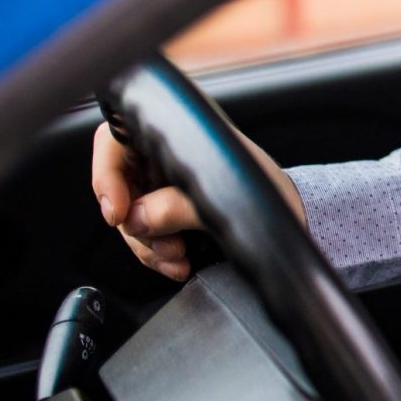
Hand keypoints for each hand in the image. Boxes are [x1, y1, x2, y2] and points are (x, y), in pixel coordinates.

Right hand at [91, 118, 304, 281]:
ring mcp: (161, 187)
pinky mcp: (166, 216)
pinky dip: (157, 255)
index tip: (118, 211)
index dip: (107, 174)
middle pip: (117, 188)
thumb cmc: (270, 191)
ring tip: (179, 258)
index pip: (115, 140)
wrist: (293, 216)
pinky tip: (180, 265)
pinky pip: (144, 236)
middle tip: (166, 246)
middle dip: (135, 225)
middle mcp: (163, 158)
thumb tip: (135, 217)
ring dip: (148, 246)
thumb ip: (181, 205)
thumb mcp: (229, 197)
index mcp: (177, 135)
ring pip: (128, 218)